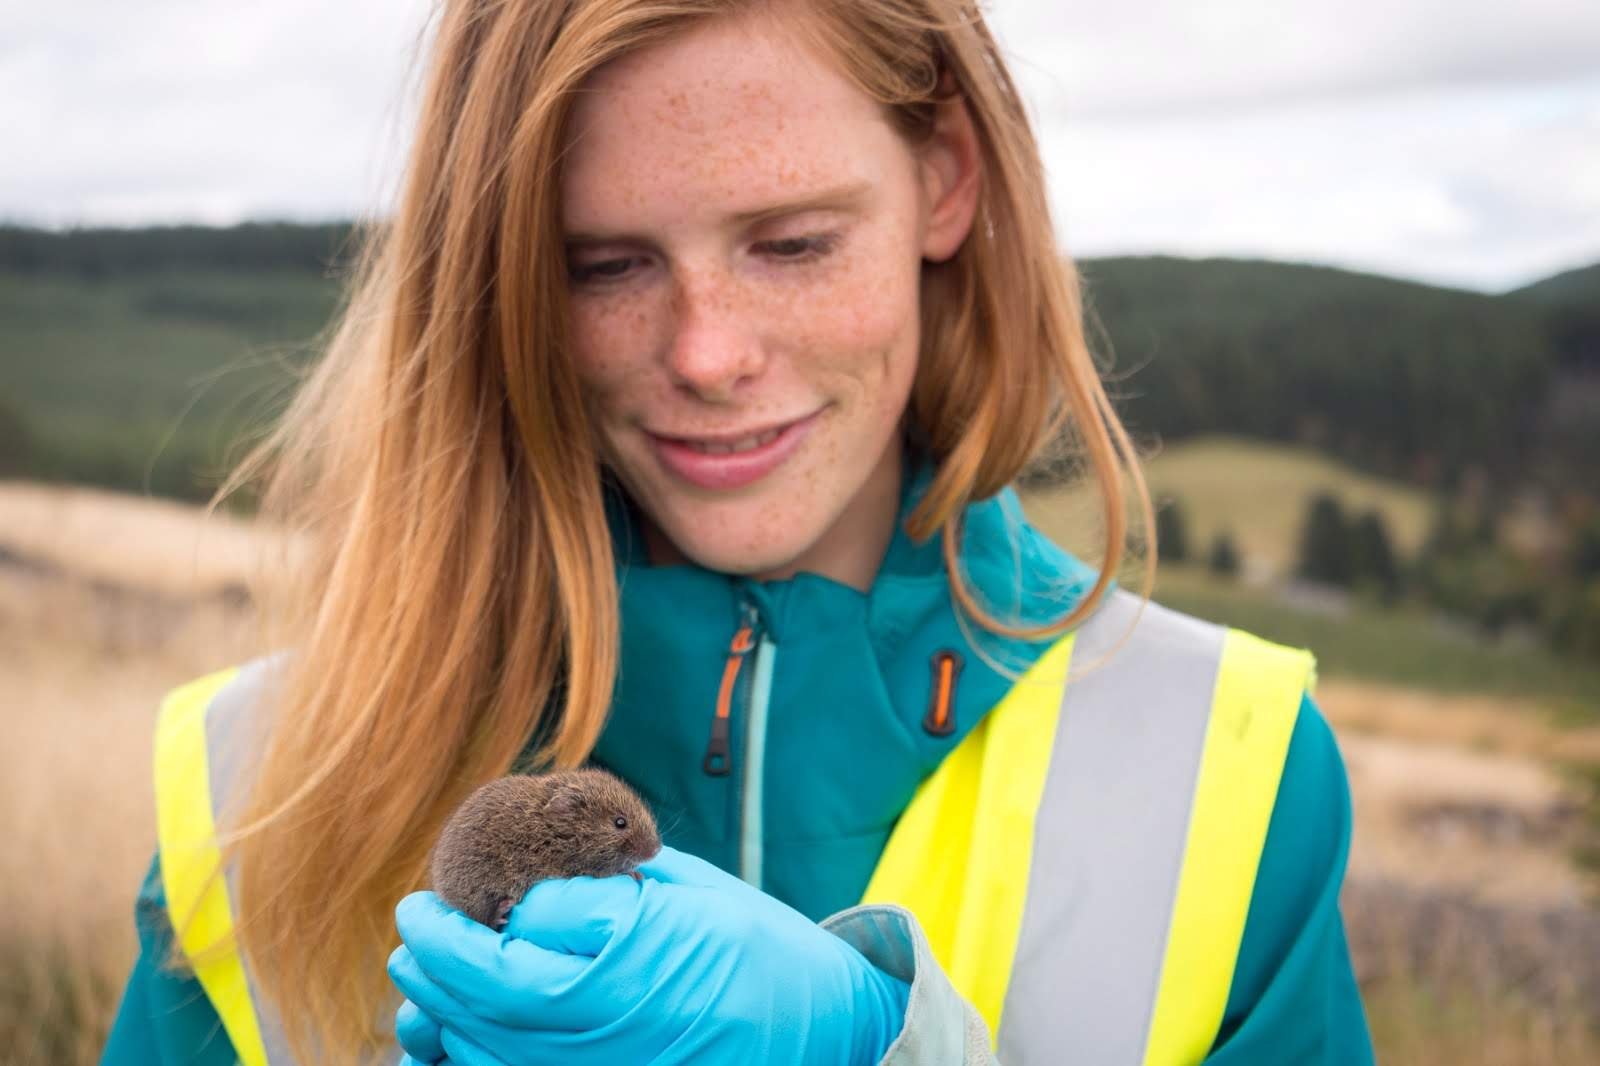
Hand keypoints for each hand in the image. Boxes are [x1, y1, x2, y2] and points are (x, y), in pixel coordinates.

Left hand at [388, 846, 909, 1065]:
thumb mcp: (682, 893)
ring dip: (443, 1017)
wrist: (823, 1029)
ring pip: (491, 1053)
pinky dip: (480, 1059)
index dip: (446, 928)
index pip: (501, 950)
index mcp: (623, 964)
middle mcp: (603, 1030)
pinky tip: (463, 1036)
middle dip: (433, 968)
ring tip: (423, 983)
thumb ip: (596, 895)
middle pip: (483, 1005)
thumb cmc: (758, 948)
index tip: (421, 900)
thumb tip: (518, 895)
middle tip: (412, 931)